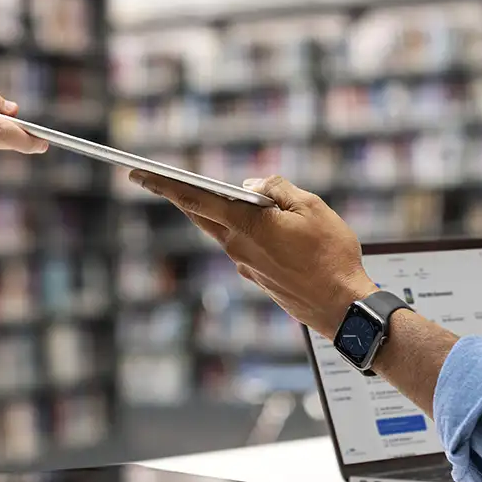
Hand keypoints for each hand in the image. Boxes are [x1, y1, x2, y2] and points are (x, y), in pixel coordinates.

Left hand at [130, 172, 372, 335]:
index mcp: (247, 225)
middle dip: (176, 195)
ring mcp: (245, 265)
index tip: (139, 174)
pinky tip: (260, 225)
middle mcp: (237, 246)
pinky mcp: (257, 277)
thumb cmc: (332, 255)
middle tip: (152, 179)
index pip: (196, 199)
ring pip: (223, 230)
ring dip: (217, 212)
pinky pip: (242, 245)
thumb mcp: (312, 207)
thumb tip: (251, 185)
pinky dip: (241, 230)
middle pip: (201, 214)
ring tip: (219, 194)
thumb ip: (278, 189)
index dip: (165, 184)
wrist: (343, 307)